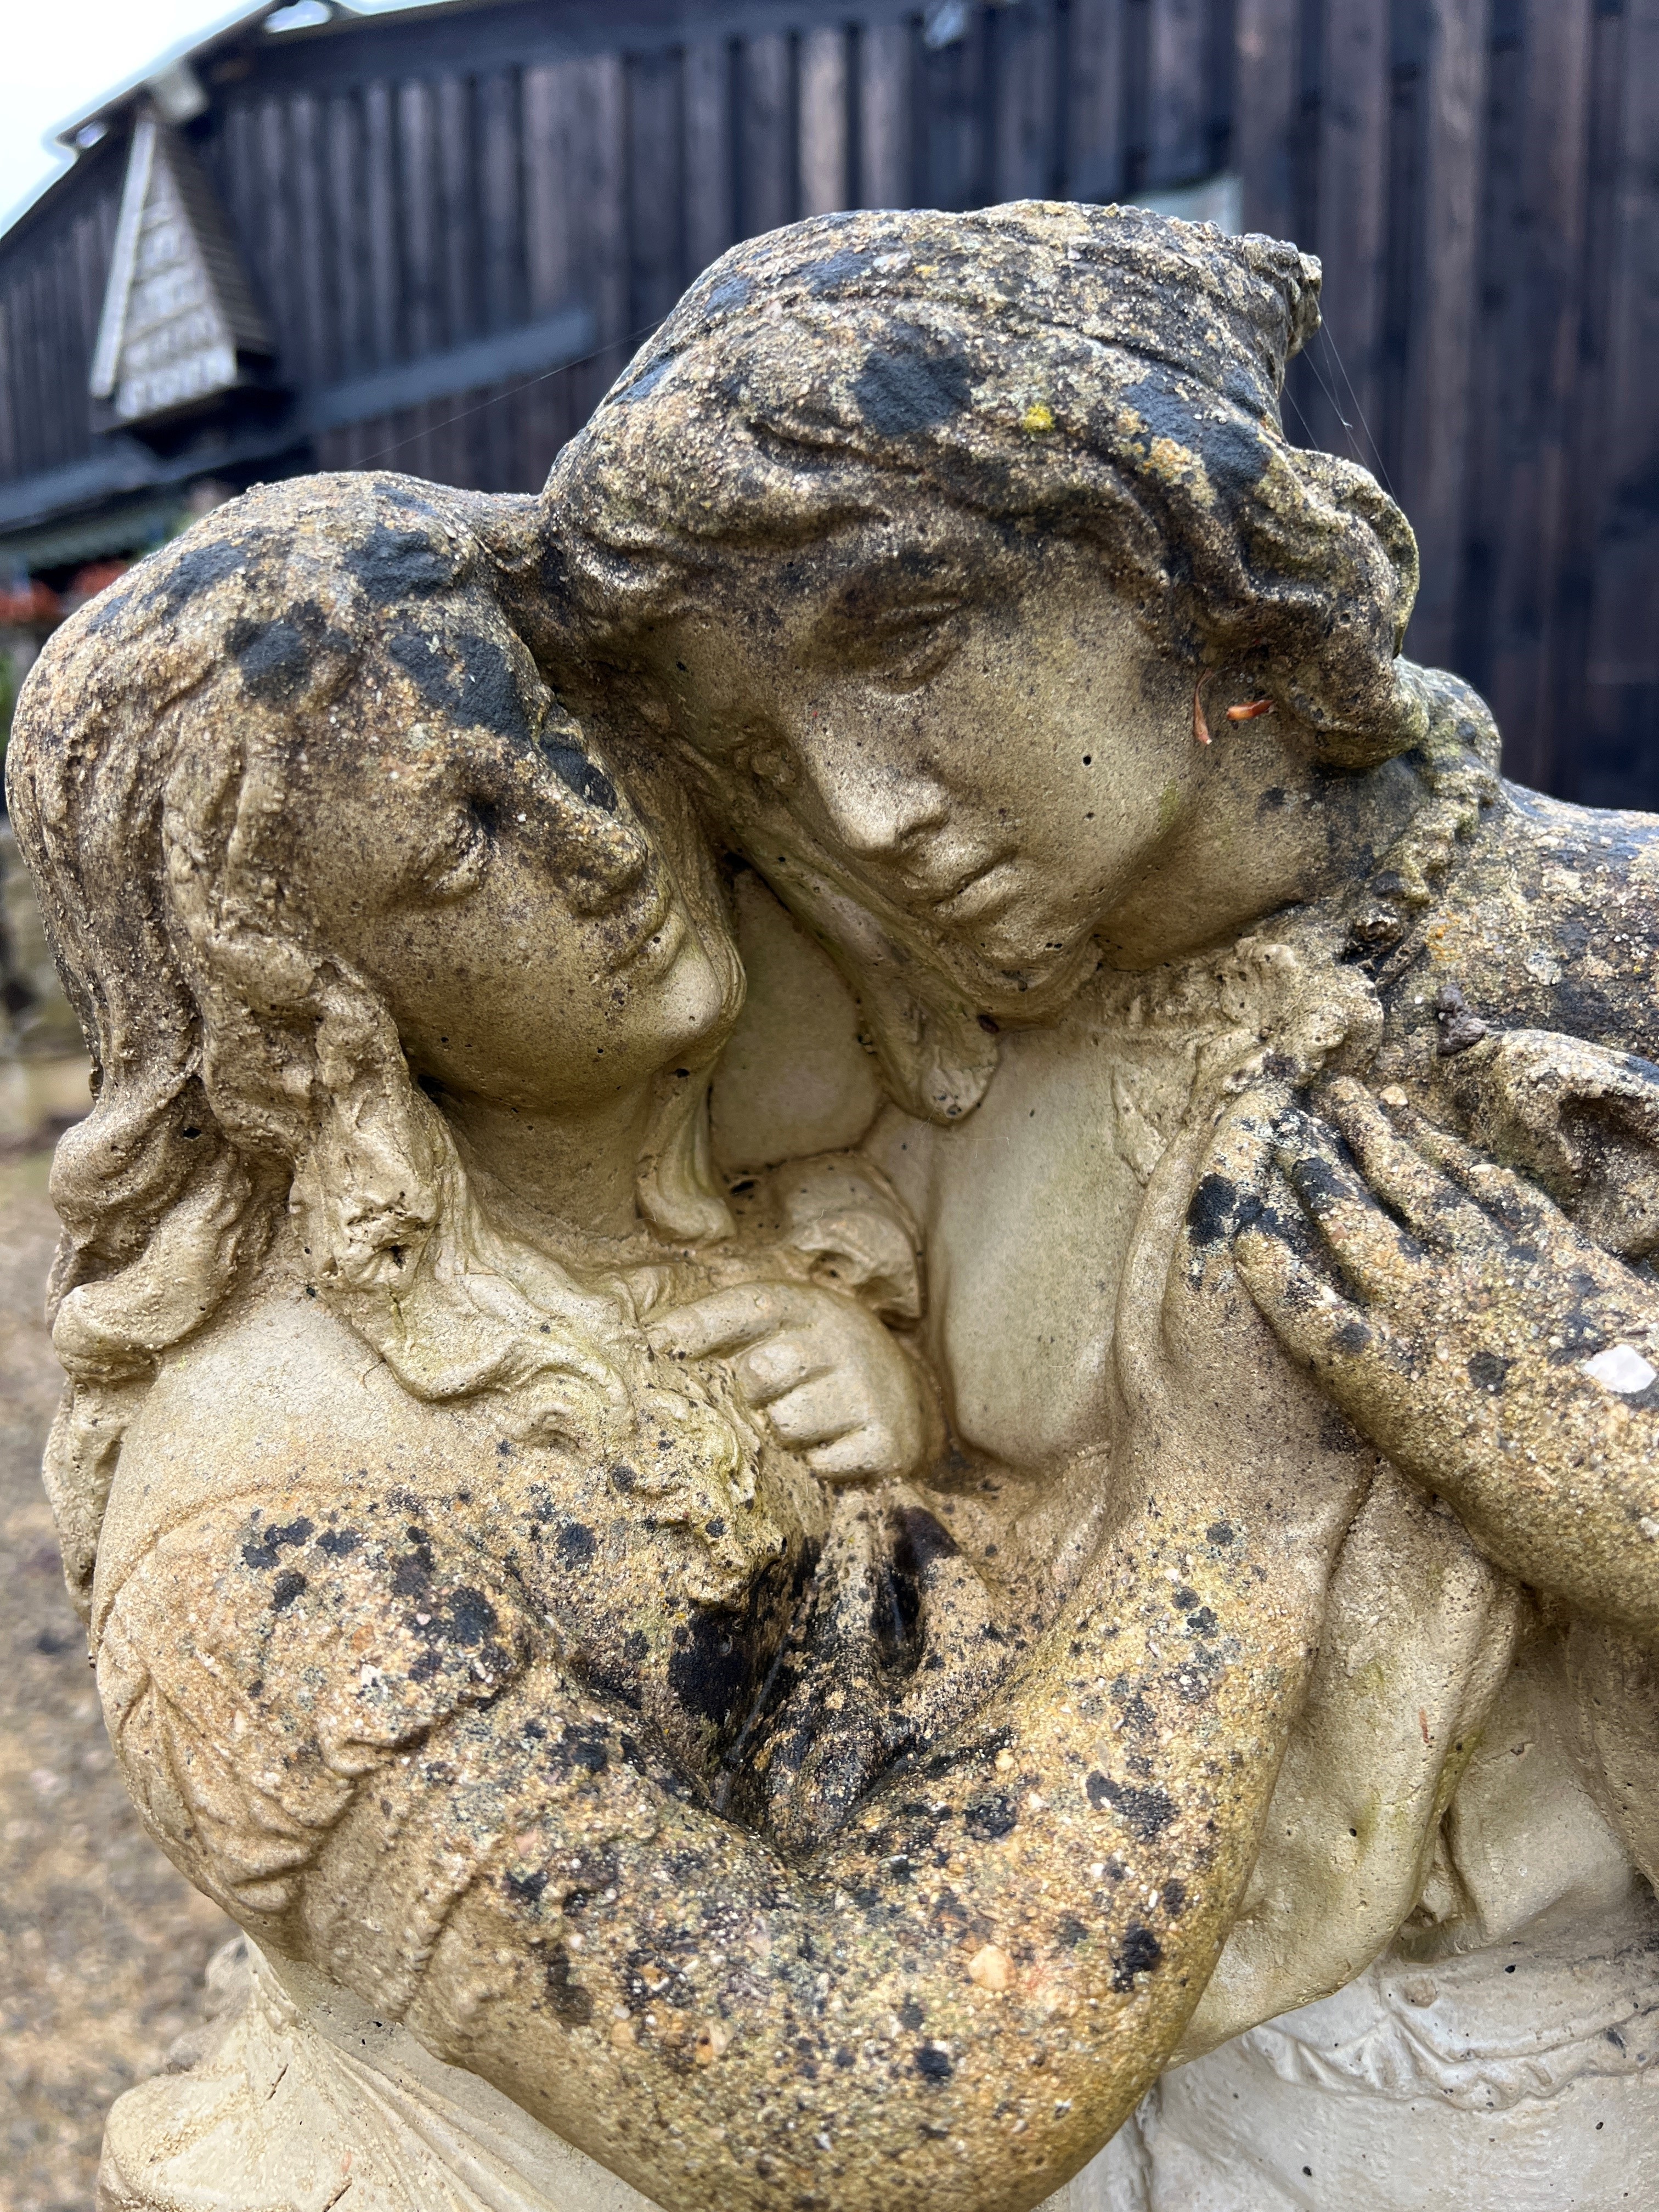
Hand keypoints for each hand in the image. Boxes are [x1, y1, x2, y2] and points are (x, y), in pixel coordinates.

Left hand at [645, 1281, 925, 1482]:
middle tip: (774, 1392)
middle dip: (754, 1390)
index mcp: (812, 1306)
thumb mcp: (785, 1325)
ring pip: (787, 1423)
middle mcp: (844, 1340)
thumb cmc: (821, 1358)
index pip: (748, 1305)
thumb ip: (726, 1324)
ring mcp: (868, 1392)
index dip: (698, 1323)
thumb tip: (649, 1336)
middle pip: (760, 1371)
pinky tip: (835, 1443)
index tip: (655, 1341)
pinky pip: (823, 1464)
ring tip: (807, 1418)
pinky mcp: (886, 1441)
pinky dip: (821, 1462)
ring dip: (786, 1431)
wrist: (908, 1394)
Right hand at [1235, 1076, 1658, 1633]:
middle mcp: (1431, 1310)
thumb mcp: (1463, 1498)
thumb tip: (1404, 1402)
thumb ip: (1419, 1434)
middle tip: (1281, 1123)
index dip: (1263, 1263)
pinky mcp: (1557, 1250)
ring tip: (1343, 1094)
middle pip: (1350, 1221)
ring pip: (1415, 1183)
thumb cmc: (1565, 1525)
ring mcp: (1495, 1269)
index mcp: (1392, 1383)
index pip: (1301, 1305)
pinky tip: (1425, 1128)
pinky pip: (1487, 1185)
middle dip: (1309, 1167)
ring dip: (1373, 1132)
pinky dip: (1448, 1151)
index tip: (1238, 1230)